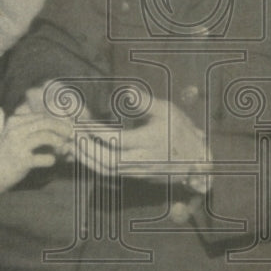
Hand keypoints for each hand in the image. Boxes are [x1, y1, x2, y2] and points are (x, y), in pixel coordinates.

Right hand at [0, 110, 72, 206]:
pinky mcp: (21, 161)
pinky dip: (51, 159)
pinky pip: (45, 158)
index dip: (56, 122)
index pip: (40, 116)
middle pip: (45, 122)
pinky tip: (50, 161)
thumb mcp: (13, 137)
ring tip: (61, 148)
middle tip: (70, 135)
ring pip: (46, 136)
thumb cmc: (3, 156)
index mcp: (14, 122)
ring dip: (58, 142)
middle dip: (61, 128)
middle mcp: (15, 130)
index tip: (65, 129)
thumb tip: (56, 132)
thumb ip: (30, 132)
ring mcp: (17, 145)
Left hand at [75, 99, 211, 192]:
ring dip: (87, 159)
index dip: (96, 131)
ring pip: (107, 171)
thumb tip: (126, 92)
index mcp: (150, 141)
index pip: (117, 139)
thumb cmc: (180, 132)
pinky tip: (87, 153)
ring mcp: (139, 172)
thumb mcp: (167, 111)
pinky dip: (95, 165)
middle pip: (107, 161)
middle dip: (86, 149)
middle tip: (73, 135)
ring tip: (75, 144)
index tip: (83, 122)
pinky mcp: (136, 178)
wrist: (197, 162)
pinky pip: (111, 174)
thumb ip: (145, 102)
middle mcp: (143, 160)